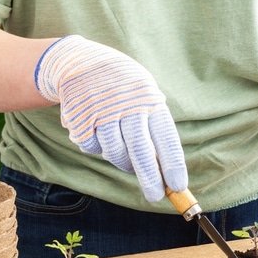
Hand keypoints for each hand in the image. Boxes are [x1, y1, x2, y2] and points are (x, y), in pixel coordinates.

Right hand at [35, 36, 187, 201]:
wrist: (81, 61)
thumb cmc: (123, 88)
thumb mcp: (144, 96)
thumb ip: (153, 128)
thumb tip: (162, 171)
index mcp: (149, 99)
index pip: (165, 137)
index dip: (172, 164)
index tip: (177, 186)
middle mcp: (126, 104)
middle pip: (140, 150)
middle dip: (150, 177)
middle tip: (155, 196)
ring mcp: (101, 110)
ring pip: (115, 152)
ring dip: (122, 161)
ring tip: (124, 155)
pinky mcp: (79, 117)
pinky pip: (91, 147)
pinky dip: (96, 147)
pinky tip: (99, 132)